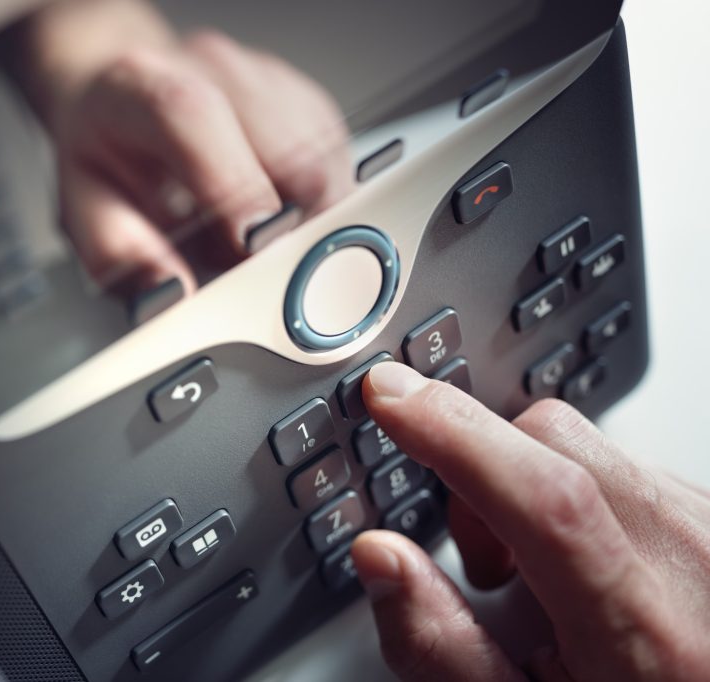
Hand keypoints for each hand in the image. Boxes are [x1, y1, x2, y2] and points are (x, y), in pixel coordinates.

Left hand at [22, 0, 351, 297]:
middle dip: (291, 226)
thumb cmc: (104, 151)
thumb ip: (119, 251)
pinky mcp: (306, 99)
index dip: (235, 186)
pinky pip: (337, 160)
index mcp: (145, 90)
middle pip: (291, 146)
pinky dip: (318, 202)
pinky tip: (279, 211)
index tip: (252, 248)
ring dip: (308, 217)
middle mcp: (214, 69)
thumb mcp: (83, 208)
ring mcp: (267, 78)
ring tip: (258, 238)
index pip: (197, 119)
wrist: (117, 93)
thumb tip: (171, 290)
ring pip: (325, 158)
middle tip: (259, 266)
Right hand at [352, 361, 709, 680]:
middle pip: (555, 439)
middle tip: (487, 563)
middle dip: (484, 470)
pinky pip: (620, 456)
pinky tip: (584, 560)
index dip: (457, 433)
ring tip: (542, 572)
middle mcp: (693, 564)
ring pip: (584, 438)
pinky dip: (577, 491)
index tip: (391, 399)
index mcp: (644, 633)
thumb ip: (440, 647)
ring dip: (531, 482)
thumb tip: (379, 555)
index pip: (546, 497)